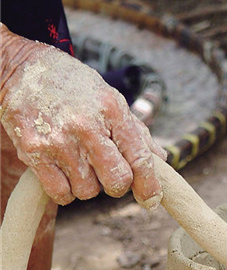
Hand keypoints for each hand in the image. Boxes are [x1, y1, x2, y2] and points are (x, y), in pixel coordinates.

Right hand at [0, 25, 166, 206]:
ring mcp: (58, 140)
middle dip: (117, 185)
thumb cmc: (74, 87)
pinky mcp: (33, 152)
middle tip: (108, 173)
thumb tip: (161, 160)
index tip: (151, 200)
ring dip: (88, 185)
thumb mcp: (110, 99)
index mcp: (112, 109)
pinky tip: (63, 172)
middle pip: (116, 181)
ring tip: (79, 162)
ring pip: (88, 191)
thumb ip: (136, 132)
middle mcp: (86, 126)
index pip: (139, 158)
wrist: (21, 69)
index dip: (149, 185)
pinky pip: (60, 193)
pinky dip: (65, 191)